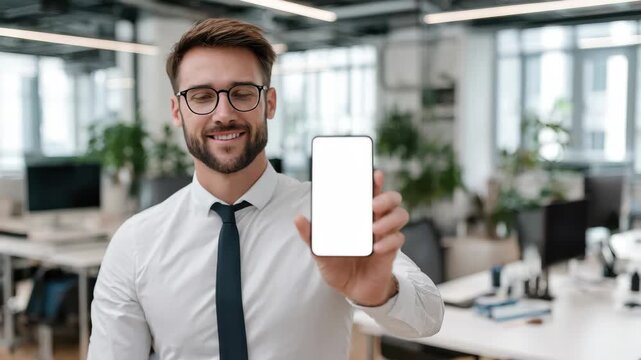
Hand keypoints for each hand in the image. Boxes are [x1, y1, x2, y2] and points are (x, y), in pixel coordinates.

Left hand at [295, 170, 409, 305]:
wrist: (353, 290)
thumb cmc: (338, 266)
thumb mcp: (320, 251)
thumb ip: (311, 235)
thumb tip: (298, 218)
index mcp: (360, 216)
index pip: (371, 192)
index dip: (375, 181)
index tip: (375, 173)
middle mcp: (375, 220)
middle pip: (393, 199)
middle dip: (386, 197)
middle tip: (373, 205)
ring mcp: (385, 234)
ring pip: (401, 215)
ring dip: (389, 219)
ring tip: (373, 229)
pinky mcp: (391, 250)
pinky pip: (398, 239)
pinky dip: (389, 242)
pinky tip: (376, 248)